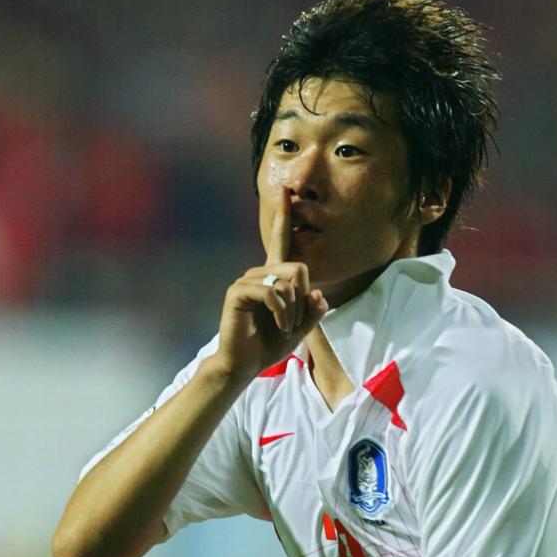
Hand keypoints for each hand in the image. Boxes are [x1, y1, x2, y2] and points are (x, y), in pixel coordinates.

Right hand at [209, 188, 327, 384]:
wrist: (244, 364)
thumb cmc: (268, 344)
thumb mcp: (300, 328)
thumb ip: (312, 311)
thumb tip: (318, 295)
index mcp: (273, 277)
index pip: (281, 242)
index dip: (284, 217)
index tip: (286, 192)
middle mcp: (259, 273)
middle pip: (299, 268)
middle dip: (304, 300)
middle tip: (295, 322)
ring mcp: (247, 280)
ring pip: (287, 282)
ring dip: (293, 310)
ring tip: (284, 326)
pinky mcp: (238, 291)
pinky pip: (272, 292)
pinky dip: (283, 312)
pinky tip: (279, 325)